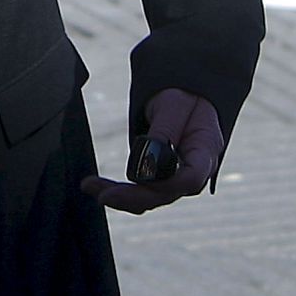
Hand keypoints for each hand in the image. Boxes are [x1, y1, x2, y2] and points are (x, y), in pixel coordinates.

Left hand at [80, 88, 223, 214]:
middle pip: (167, 193)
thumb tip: (148, 163)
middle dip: (133, 198)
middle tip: (103, 196)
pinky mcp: (161, 178)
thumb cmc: (183, 98)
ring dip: (121, 196)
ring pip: (152, 197)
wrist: (185, 97)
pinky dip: (120, 191)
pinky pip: (142, 190)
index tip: (137, 179)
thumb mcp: (174, 106)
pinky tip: (96, 186)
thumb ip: (163, 134)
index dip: (166, 184)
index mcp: (205, 151)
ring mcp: (179, 179)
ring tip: (90, 186)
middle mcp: (194, 172)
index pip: (191, 178)